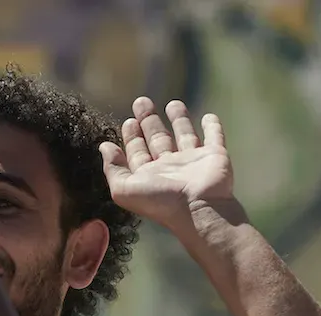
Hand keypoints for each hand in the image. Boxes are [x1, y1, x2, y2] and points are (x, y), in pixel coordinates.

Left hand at [99, 98, 234, 226]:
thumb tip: (104, 146)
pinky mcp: (216, 156)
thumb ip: (113, 168)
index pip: (138, 151)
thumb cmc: (161, 202)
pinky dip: (213, 127)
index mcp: (150, 174)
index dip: (132, 136)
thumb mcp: (124, 189)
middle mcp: (171, 167)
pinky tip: (209, 116)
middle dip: (149, 121)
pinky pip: (215, 137)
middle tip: (141, 102)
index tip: (128, 121)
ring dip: (179, 120)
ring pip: (185, 135)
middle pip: (158, 139)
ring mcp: (194, 161)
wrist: (199, 209)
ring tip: (173, 103)